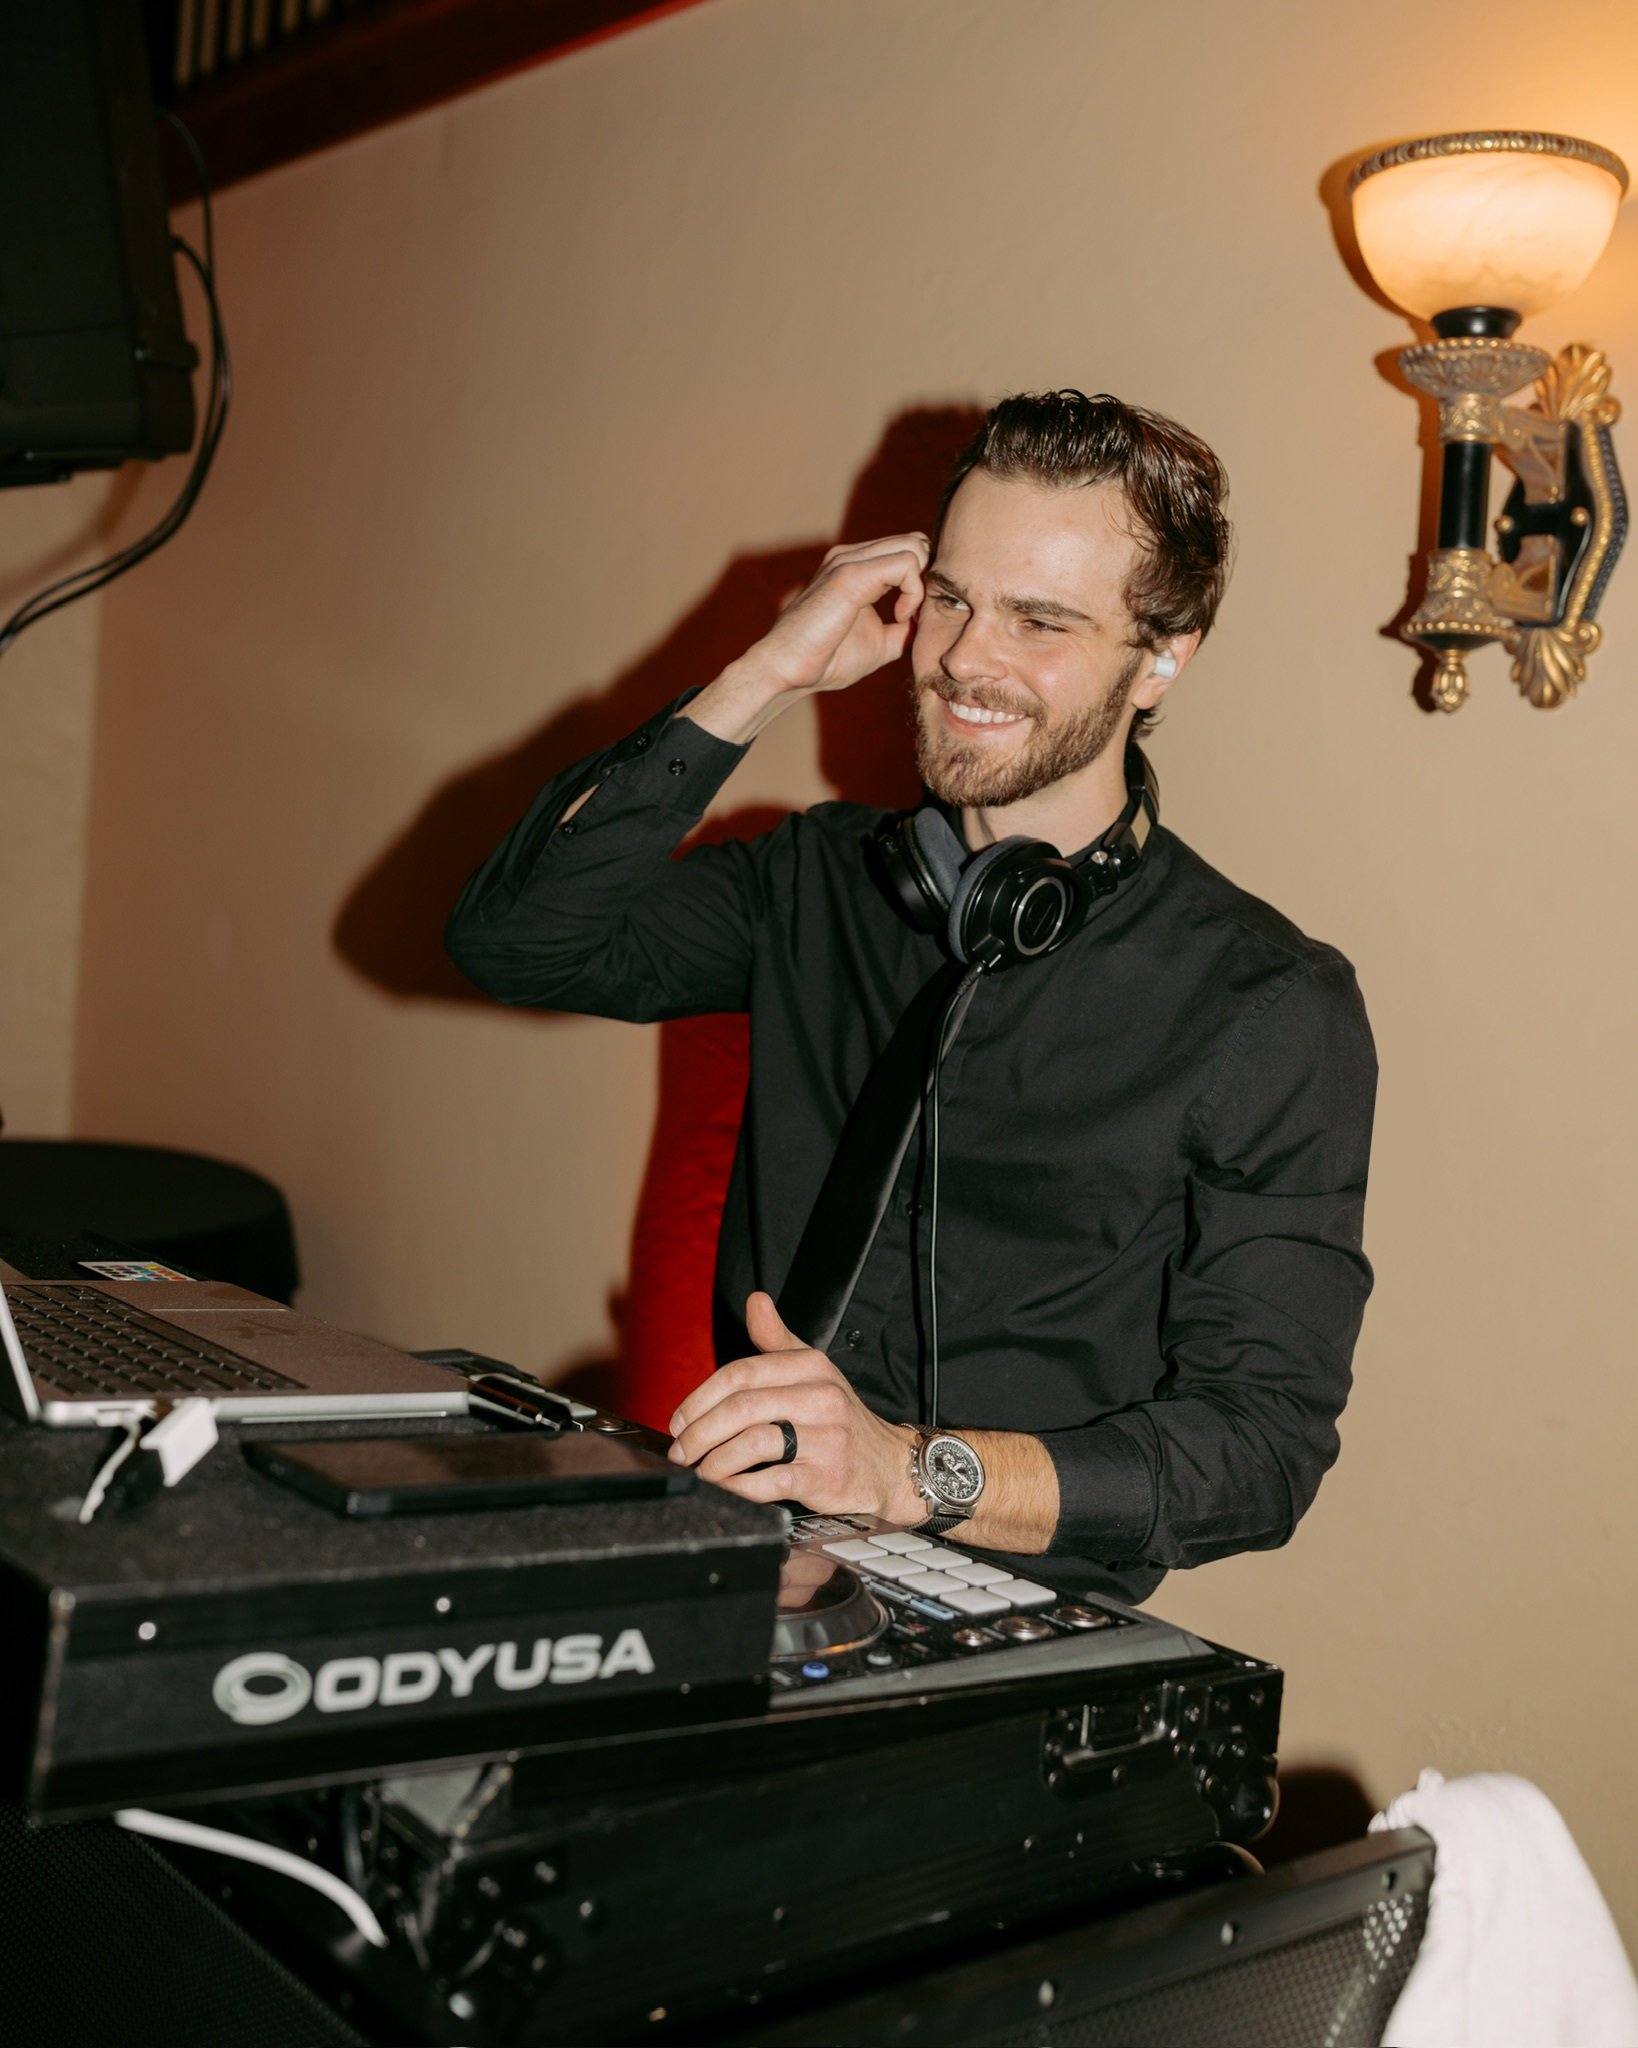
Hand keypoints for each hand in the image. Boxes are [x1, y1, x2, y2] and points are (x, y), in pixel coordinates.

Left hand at [667, 1291, 920, 1517]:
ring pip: (752, 1442)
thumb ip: (777, 1338)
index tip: (679, 1421)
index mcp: (810, 1365)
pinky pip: (770, 1481)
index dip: (700, 1398)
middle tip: (681, 1451)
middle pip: (741, 1408)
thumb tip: (755, 1300)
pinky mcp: (826, 1477)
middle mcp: (820, 1396)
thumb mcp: (812, 1370)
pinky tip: (728, 1487)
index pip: (740, 1373)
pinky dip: (739, 1487)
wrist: (887, 1464)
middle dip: (700, 1432)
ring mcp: (826, 1437)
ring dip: (714, 1461)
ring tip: (701, 1470)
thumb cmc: (837, 1417)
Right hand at [686, 534, 928, 744]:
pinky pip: (906, 564)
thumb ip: (903, 628)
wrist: (788, 669)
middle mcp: (851, 555)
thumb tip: (926, 626)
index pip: (907, 550)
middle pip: (915, 542)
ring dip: (922, 586)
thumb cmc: (826, 659)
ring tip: (905, 618)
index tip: (913, 617)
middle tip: (916, 615)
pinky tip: (900, 617)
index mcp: (855, 566)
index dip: (922, 581)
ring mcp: (849, 560)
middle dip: (928, 578)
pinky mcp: (851, 573)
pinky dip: (915, 592)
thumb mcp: (879, 642)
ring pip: (914, 547)